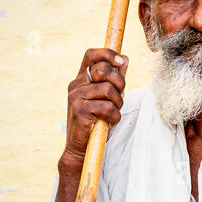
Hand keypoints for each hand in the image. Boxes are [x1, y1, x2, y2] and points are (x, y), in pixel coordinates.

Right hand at [63, 49, 127, 167]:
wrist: (79, 147)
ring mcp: (76, 97)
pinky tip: (109, 121)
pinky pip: (107, 107)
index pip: (91, 55)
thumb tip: (125, 59)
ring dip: (118, 103)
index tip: (121, 62)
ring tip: (113, 112)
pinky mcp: (80, 110)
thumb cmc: (94, 121)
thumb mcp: (106, 98)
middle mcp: (76, 85)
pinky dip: (114, 116)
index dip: (107, 54)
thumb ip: (114, 79)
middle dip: (119, 83)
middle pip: (103, 70)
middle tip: (119, 98)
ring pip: (108, 89)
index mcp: (80, 79)